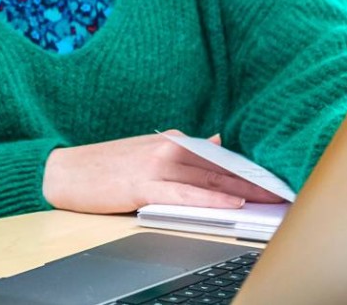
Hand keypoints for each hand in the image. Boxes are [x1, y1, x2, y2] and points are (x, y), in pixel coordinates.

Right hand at [40, 132, 289, 213]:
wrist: (61, 169)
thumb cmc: (101, 165)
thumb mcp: (144, 150)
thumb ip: (182, 147)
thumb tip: (217, 141)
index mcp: (171, 141)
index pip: (220, 156)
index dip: (250, 168)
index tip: (277, 177)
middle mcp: (167, 149)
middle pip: (221, 168)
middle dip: (255, 180)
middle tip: (285, 190)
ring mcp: (155, 166)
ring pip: (208, 180)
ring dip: (243, 191)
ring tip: (271, 199)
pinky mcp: (142, 185)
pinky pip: (183, 194)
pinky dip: (210, 200)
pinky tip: (231, 205)